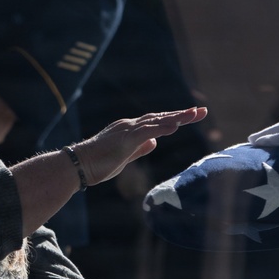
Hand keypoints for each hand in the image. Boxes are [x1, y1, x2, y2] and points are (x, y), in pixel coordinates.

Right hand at [75, 108, 207, 185]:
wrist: (76, 166)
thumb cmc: (97, 164)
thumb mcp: (124, 157)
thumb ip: (139, 148)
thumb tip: (154, 142)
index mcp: (129, 130)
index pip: (156, 122)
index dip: (174, 119)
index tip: (192, 116)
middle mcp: (129, 126)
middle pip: (160, 117)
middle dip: (182, 114)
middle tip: (202, 111)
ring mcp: (127, 131)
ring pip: (156, 121)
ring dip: (177, 118)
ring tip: (195, 115)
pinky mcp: (124, 139)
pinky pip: (147, 131)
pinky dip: (162, 127)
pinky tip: (176, 126)